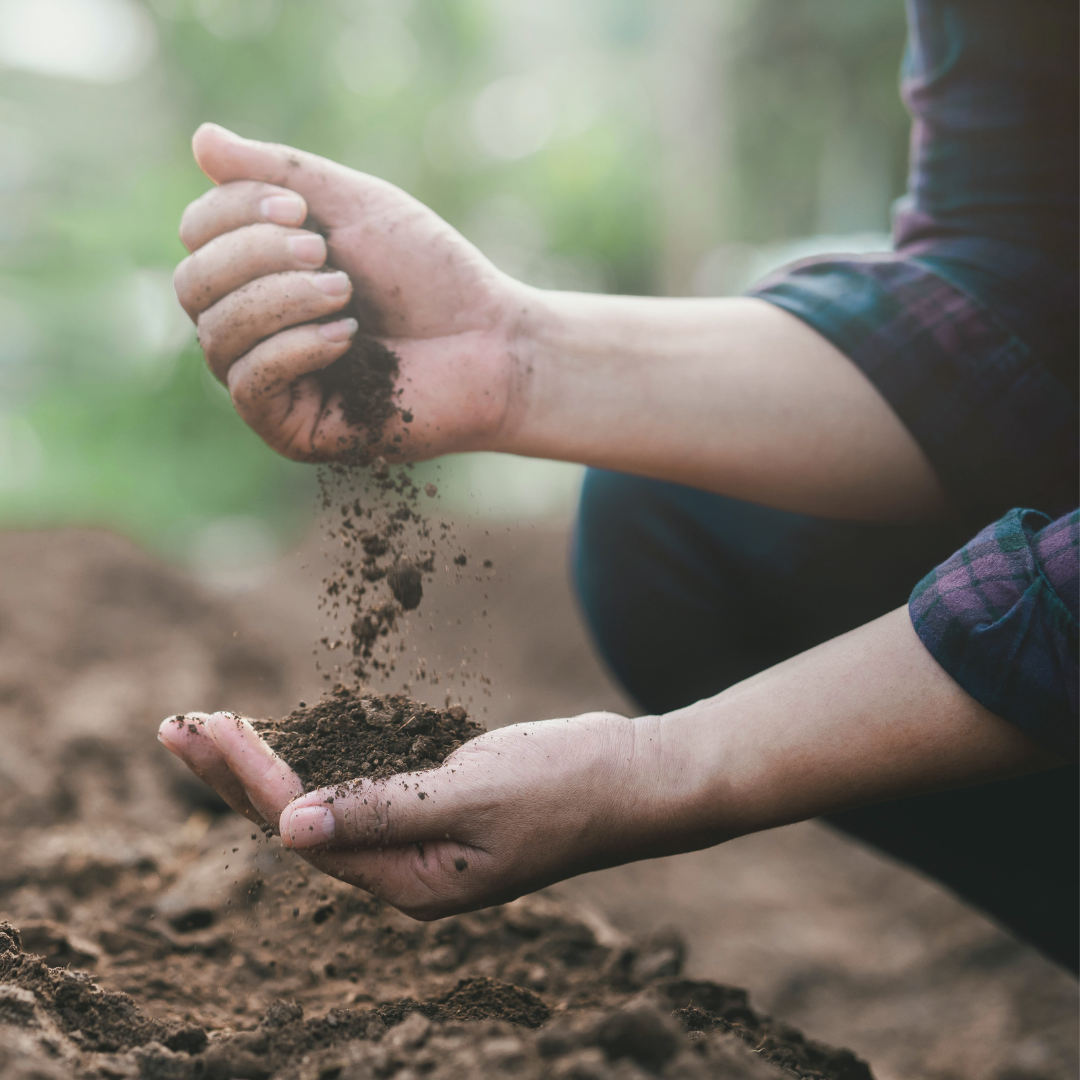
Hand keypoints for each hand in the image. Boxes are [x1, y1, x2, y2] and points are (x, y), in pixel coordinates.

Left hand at [158, 708, 684, 919]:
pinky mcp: (433, 808)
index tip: (206, 727)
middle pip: (298, 825)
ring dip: (266, 767)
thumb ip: (383, 811)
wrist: (633, 779)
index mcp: (411, 882)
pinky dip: (317, 760)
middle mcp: (404, 871)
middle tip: (175, 726)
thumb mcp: (474, 797)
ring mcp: (419, 841)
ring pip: (321, 806)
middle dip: (233, 776)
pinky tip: (290, 740)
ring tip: (209, 731)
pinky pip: (357, 789)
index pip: (306, 830)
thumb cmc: (566, 787)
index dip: (251, 778)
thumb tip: (289, 829)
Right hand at [174, 123, 527, 462]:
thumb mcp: (356, 206)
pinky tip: (347, 336)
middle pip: (193, 285)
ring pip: (216, 334)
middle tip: (325, 254)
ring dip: (280, 301)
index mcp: (260, 272)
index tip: (299, 209)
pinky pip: (250, 385)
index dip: (232, 213)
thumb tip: (200, 139)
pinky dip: (293, 349)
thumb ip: (280, 173)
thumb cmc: (431, 275)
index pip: (196, 236)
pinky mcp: (292, 428)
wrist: (491, 341)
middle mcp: (253, 328)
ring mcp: (269, 382)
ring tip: (344, 293)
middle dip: (254, 257)